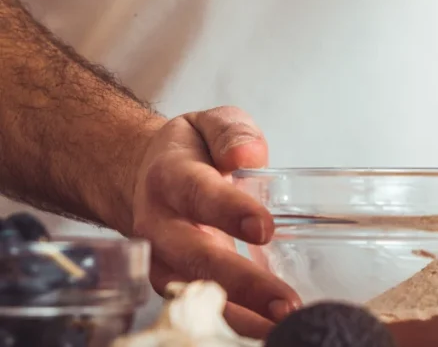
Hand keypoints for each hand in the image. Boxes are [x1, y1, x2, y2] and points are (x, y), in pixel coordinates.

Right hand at [130, 106, 300, 337]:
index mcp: (169, 177)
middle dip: (242, 282)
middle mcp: (159, 225)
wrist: (142, 178)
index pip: (198, 193)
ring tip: (281, 326)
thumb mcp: (208, 123)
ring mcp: (162, 261)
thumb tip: (248, 152)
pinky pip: (198, 311)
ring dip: (240, 315)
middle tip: (284, 301)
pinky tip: (268, 333)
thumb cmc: (187, 152)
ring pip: (195, 293)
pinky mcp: (172, 285)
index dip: (229, 210)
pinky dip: (233, 325)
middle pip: (196, 257)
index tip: (263, 227)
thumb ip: (230, 132)